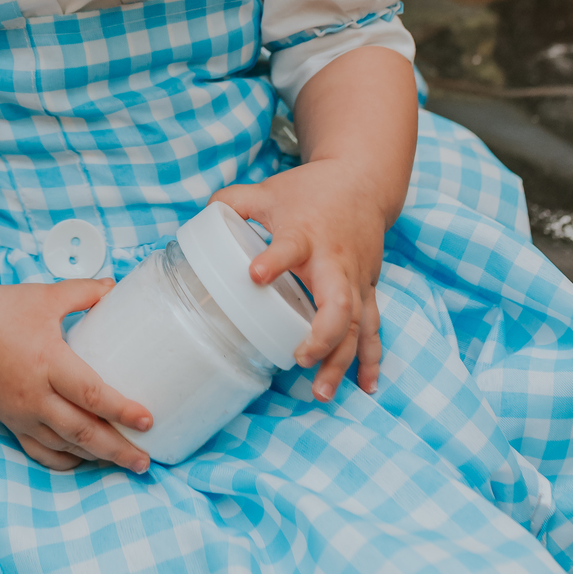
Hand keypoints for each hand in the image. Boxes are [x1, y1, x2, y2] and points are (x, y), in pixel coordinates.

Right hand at [0, 279, 153, 472]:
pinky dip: (65, 461)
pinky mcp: (11, 423)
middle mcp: (37, 395)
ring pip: (65, 446)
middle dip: (117, 450)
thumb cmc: (4, 310)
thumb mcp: (47, 295)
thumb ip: (85, 292)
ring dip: (97, 457)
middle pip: (83, 432)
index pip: (92, 394)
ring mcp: (22, 414)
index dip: (122, 410)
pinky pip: (40, 451)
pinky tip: (84, 460)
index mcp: (50, 362)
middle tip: (144, 460)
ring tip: (125, 461)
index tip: (148, 420)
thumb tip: (115, 287)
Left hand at [213, 159, 383, 401]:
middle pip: (339, 303)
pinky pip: (372, 328)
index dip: (274, 261)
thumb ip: (233, 203)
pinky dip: (371, 358)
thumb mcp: (268, 190)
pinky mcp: (368, 290)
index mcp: (306, 235)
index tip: (255, 274)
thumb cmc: (310, 191)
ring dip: (342, 360)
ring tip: (322, 392)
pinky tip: (366, 386)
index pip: (291, 247)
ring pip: (357, 326)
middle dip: (322, 336)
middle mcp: (335, 261)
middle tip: (300, 358)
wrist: (363, 181)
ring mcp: (355, 279)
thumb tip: (199, 218)